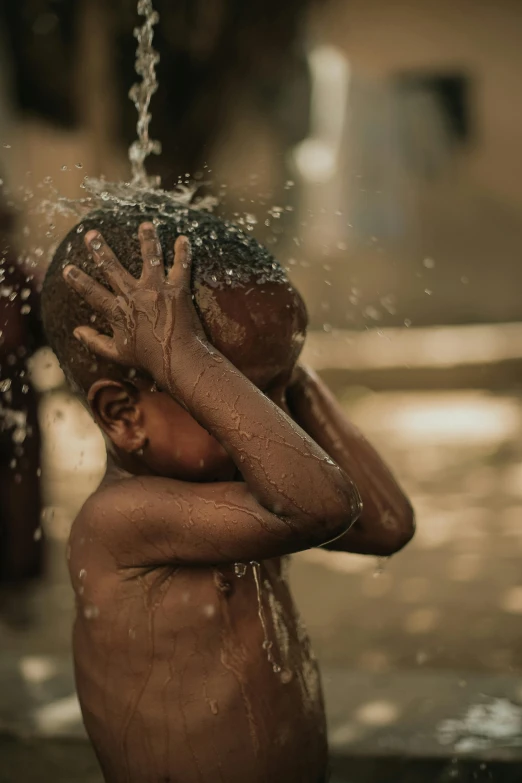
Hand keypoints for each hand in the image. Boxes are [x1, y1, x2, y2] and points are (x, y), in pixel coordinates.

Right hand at [63, 223, 205, 378]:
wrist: (179, 360)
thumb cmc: (148, 359)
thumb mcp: (117, 353)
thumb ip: (95, 341)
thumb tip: (76, 331)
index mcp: (118, 311)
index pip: (92, 292)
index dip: (78, 280)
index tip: (67, 268)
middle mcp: (135, 295)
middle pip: (112, 266)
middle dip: (99, 248)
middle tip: (90, 234)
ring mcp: (157, 290)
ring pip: (150, 257)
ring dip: (147, 238)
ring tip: (145, 225)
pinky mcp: (178, 290)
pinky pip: (181, 265)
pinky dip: (183, 252)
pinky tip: (183, 239)